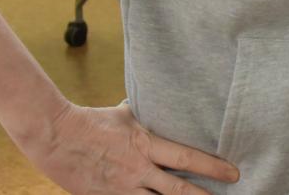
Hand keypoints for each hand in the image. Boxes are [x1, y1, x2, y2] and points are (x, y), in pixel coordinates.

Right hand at [15, 102, 238, 193]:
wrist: (54, 135)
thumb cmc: (91, 120)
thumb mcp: (125, 113)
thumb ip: (147, 115)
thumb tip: (161, 103)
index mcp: (146, 145)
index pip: (187, 158)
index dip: (213, 167)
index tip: (234, 173)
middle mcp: (138, 169)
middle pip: (178, 190)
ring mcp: (121, 188)